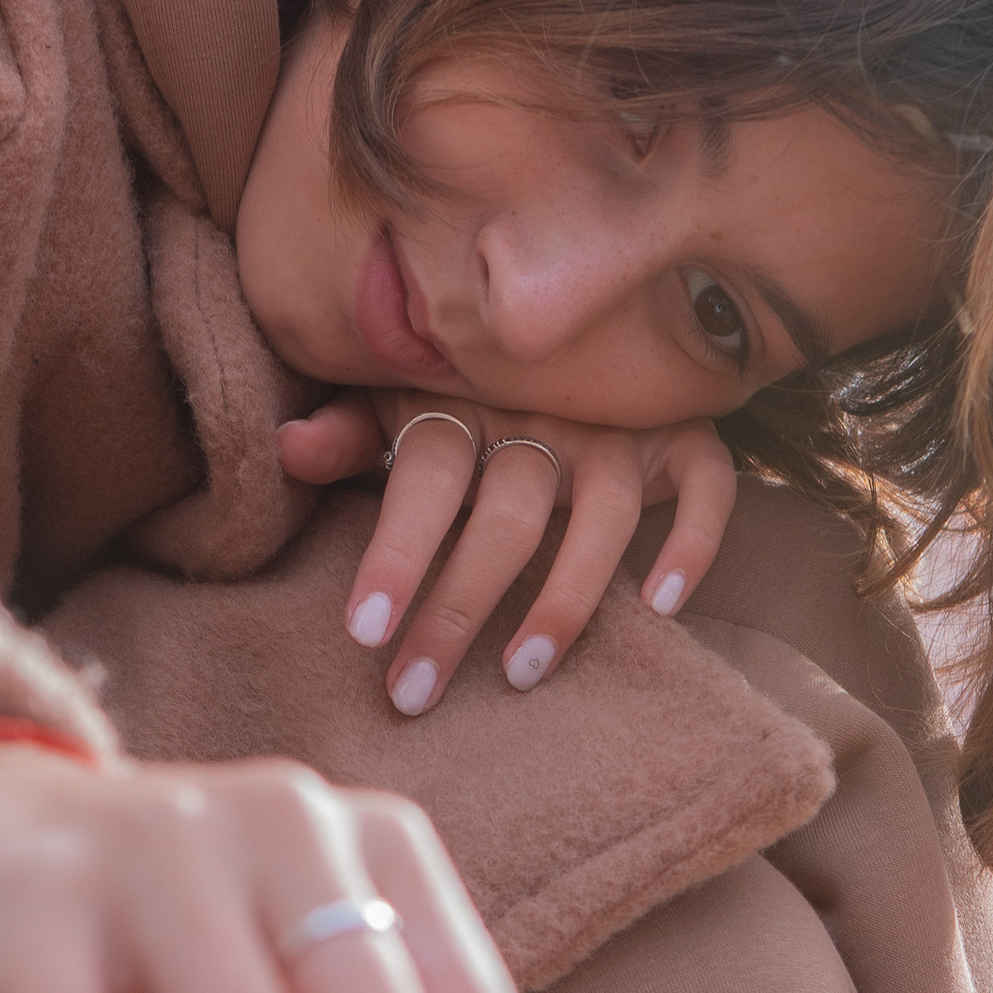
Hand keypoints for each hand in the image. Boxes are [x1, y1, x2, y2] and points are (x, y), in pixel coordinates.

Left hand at [275, 394, 736, 714]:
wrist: (575, 298)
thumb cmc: (465, 386)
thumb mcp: (399, 399)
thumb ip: (349, 429)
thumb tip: (286, 447)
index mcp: (465, 402)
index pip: (426, 476)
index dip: (396, 551)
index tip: (364, 633)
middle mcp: (544, 412)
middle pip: (504, 514)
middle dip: (456, 609)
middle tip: (413, 694)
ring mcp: (620, 425)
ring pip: (604, 512)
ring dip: (564, 597)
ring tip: (519, 675)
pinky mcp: (684, 434)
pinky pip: (706, 483)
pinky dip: (693, 539)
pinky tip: (662, 605)